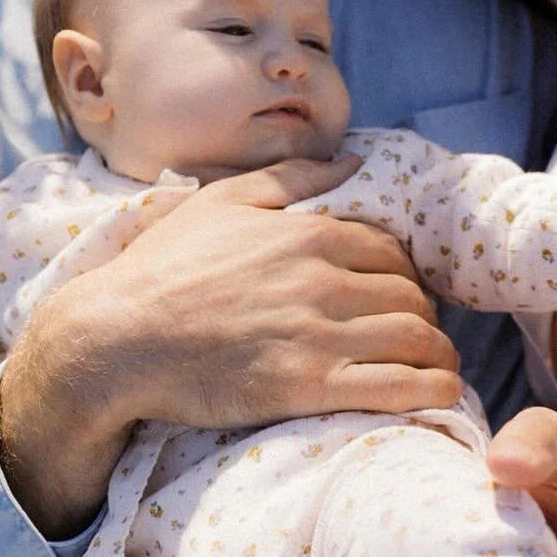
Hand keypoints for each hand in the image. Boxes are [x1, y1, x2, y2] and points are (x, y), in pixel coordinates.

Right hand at [0, 157, 460, 534]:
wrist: (113, 341)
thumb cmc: (161, 271)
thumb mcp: (221, 204)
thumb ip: (291, 178)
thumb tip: (349, 159)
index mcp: (310, 234)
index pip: (392, 253)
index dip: (406, 277)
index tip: (402, 298)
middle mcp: (324, 279)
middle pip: (410, 296)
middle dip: (424, 317)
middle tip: (420, 338)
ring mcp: (319, 333)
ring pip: (415, 339)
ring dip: (439, 356)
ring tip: (440, 370)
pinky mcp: (310, 385)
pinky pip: (397, 386)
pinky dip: (432, 390)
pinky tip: (443, 397)